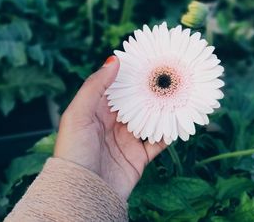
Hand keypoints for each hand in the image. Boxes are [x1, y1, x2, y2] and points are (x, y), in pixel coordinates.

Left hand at [54, 56, 165, 199]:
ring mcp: (128, 139)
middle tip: (169, 74)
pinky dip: (170, 132)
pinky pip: (158, 141)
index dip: (131, 74)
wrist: (83, 194)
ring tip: (179, 94)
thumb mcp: (78, 115)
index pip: (117, 88)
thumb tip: (114, 60)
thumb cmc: (74, 152)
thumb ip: (95, 87)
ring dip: (164, 109)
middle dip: (151, 90)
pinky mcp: (140, 156)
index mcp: (98, 111)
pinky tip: (180, 121)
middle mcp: (114, 123)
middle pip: (137, 102)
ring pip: (151, 119)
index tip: (148, 59)